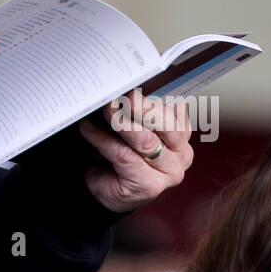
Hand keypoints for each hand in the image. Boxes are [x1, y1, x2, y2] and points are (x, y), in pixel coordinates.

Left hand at [76, 88, 193, 213]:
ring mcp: (169, 172)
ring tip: (104, 108)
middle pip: (166, 124)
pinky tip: (88, 129)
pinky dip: (103, 139)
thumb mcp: (132, 128)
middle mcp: (181, 154)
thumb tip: (119, 88)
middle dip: (142, 106)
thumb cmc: (122, 155)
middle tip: (120, 95)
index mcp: (180, 135)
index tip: (130, 83)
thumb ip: (135, 111)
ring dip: (121, 122)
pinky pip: (123, 155)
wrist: (107, 188)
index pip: (174, 110)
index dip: (151, 96)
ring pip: (146, 141)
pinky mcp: (149, 185)